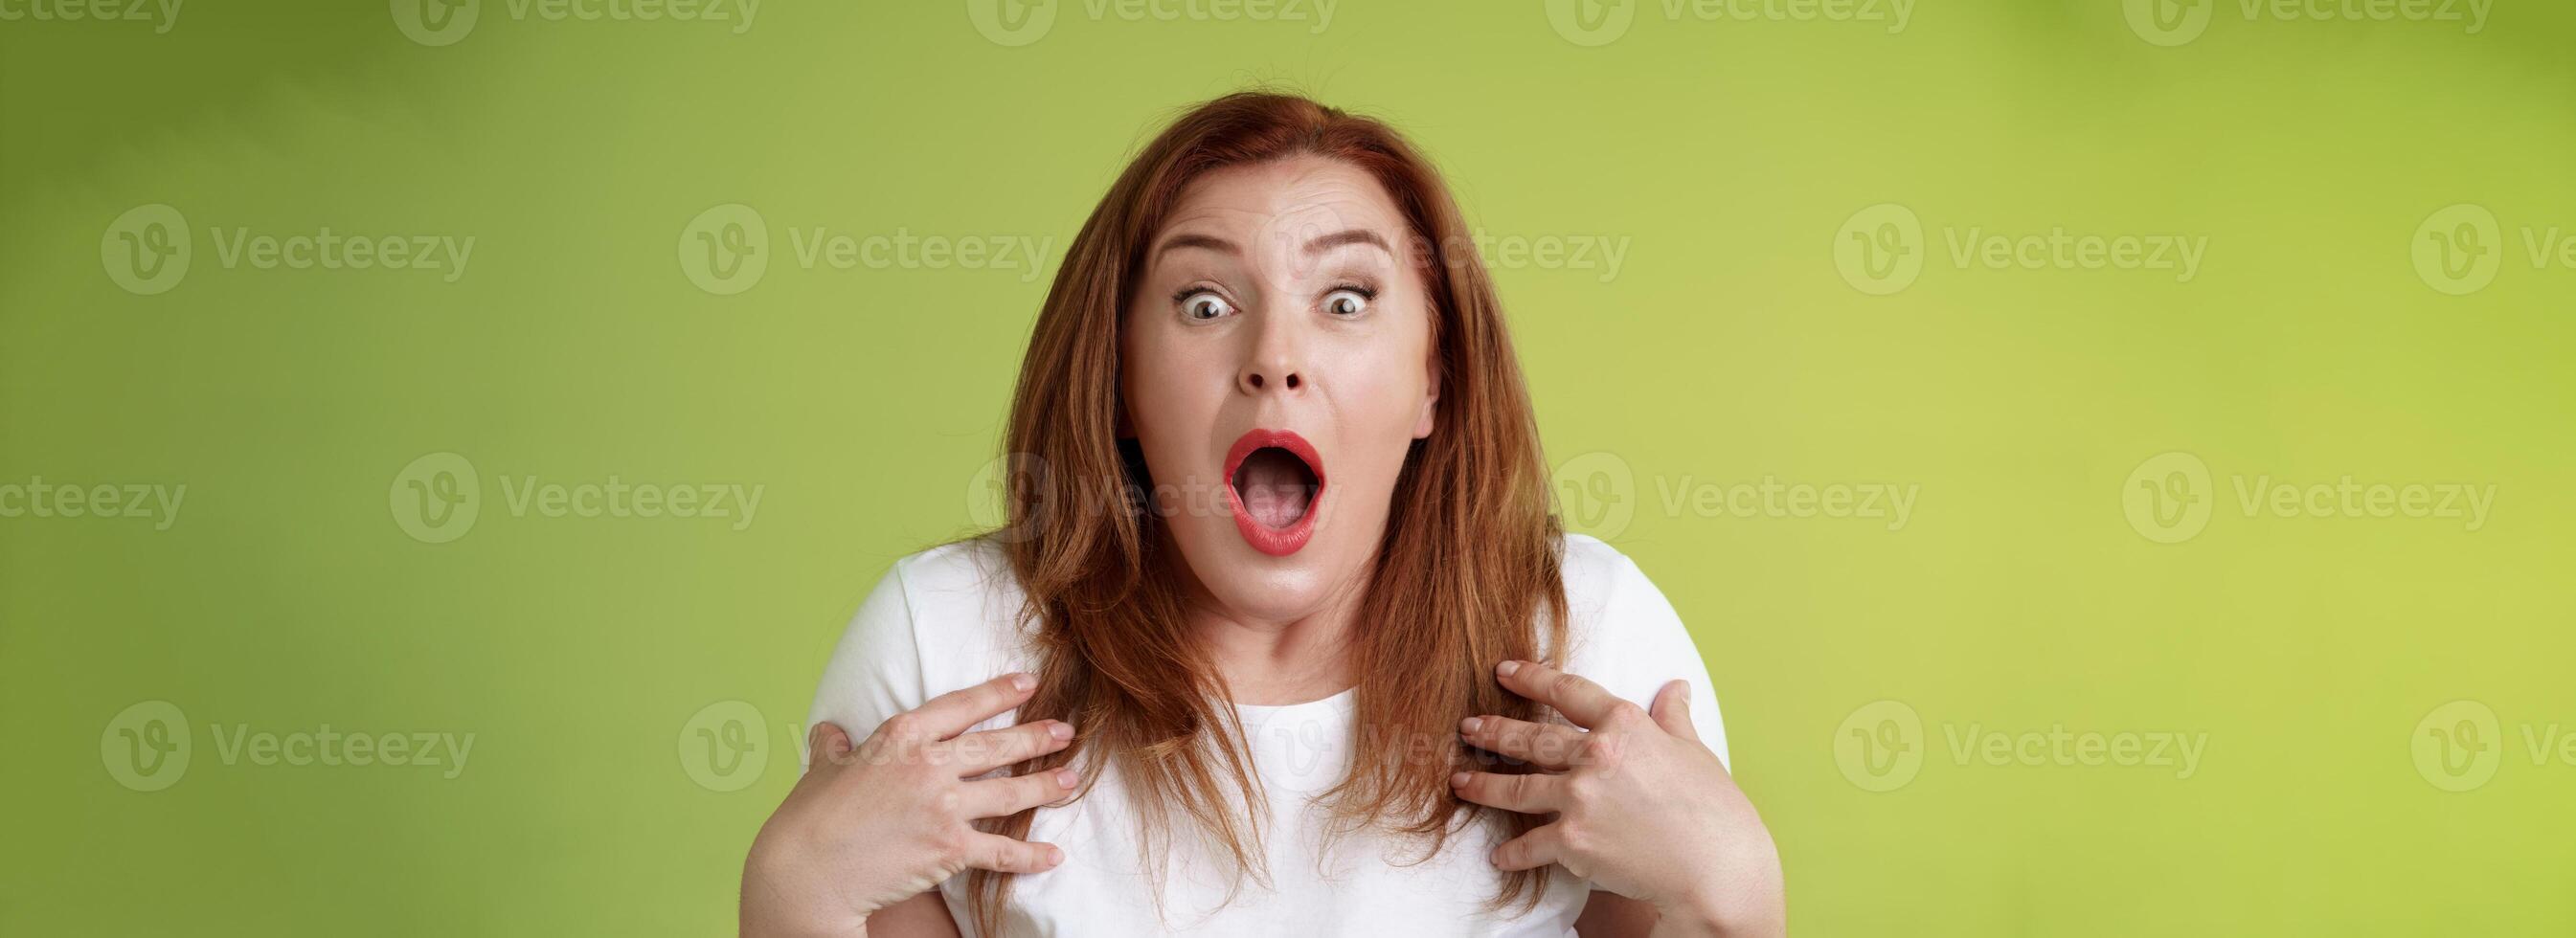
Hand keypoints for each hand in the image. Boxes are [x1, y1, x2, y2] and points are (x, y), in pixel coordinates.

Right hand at [741, 673, 1079, 937]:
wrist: (807, 871)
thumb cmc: (809, 820)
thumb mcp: (821, 769)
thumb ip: (833, 746)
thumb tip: (829, 730)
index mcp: (899, 737)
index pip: (959, 706)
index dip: (997, 693)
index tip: (1027, 683)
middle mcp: (928, 765)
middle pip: (995, 745)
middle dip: (1036, 736)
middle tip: (1065, 731)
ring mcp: (943, 805)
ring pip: (1008, 791)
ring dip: (1044, 786)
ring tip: (1070, 780)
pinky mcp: (950, 847)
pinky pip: (1001, 850)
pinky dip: (1031, 855)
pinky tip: (1054, 855)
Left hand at [1453, 660, 1783, 937]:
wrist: (1717, 869)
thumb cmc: (1715, 812)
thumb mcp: (1695, 753)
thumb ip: (1674, 718)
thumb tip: (1675, 687)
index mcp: (1626, 725)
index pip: (1568, 692)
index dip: (1532, 678)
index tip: (1505, 670)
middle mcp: (1596, 755)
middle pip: (1532, 738)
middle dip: (1494, 731)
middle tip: (1469, 726)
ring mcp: (1579, 797)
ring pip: (1518, 787)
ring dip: (1484, 785)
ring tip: (1460, 781)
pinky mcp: (1572, 840)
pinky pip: (1531, 844)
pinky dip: (1513, 853)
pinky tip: (1499, 857)